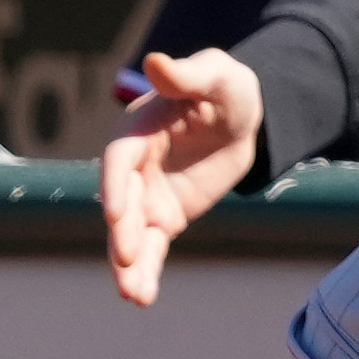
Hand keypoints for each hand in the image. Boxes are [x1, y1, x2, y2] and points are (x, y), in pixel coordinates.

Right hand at [101, 48, 262, 306]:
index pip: (120, 161)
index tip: (116, 213)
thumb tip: (155, 60)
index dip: (115, 186)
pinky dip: (147, 271)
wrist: (242, 116)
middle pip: (122, 204)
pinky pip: (153, 248)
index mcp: (137, 132)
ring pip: (132, 234)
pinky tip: (142, 298)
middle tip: (128, 259)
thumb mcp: (218, 76)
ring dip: (128, 264)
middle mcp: (133, 168)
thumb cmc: (226, 87)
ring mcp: (146, 196)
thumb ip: (187, 75)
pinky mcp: (166, 216)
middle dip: (122, 234)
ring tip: (132, 294)